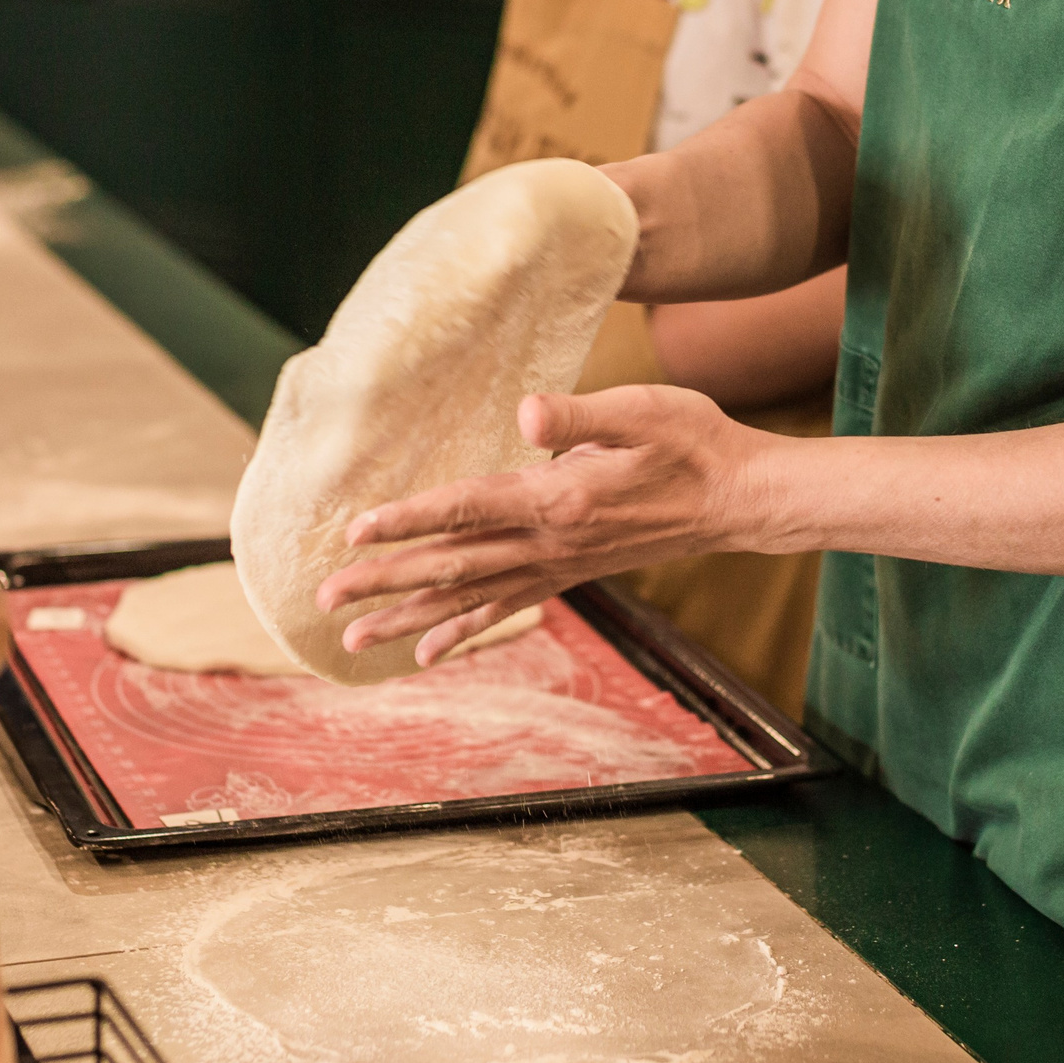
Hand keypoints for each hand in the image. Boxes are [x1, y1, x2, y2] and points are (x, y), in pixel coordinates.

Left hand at [313, 385, 778, 666]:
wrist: (739, 498)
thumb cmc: (693, 442)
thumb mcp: (643, 410)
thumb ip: (581, 413)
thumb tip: (528, 411)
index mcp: (557, 498)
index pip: (467, 508)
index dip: (409, 520)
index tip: (355, 532)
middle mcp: (550, 542)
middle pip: (453, 564)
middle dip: (385, 580)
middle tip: (324, 597)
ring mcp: (558, 564)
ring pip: (468, 596)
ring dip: (408, 617)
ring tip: (352, 640)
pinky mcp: (569, 573)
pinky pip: (504, 608)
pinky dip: (462, 631)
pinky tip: (427, 652)